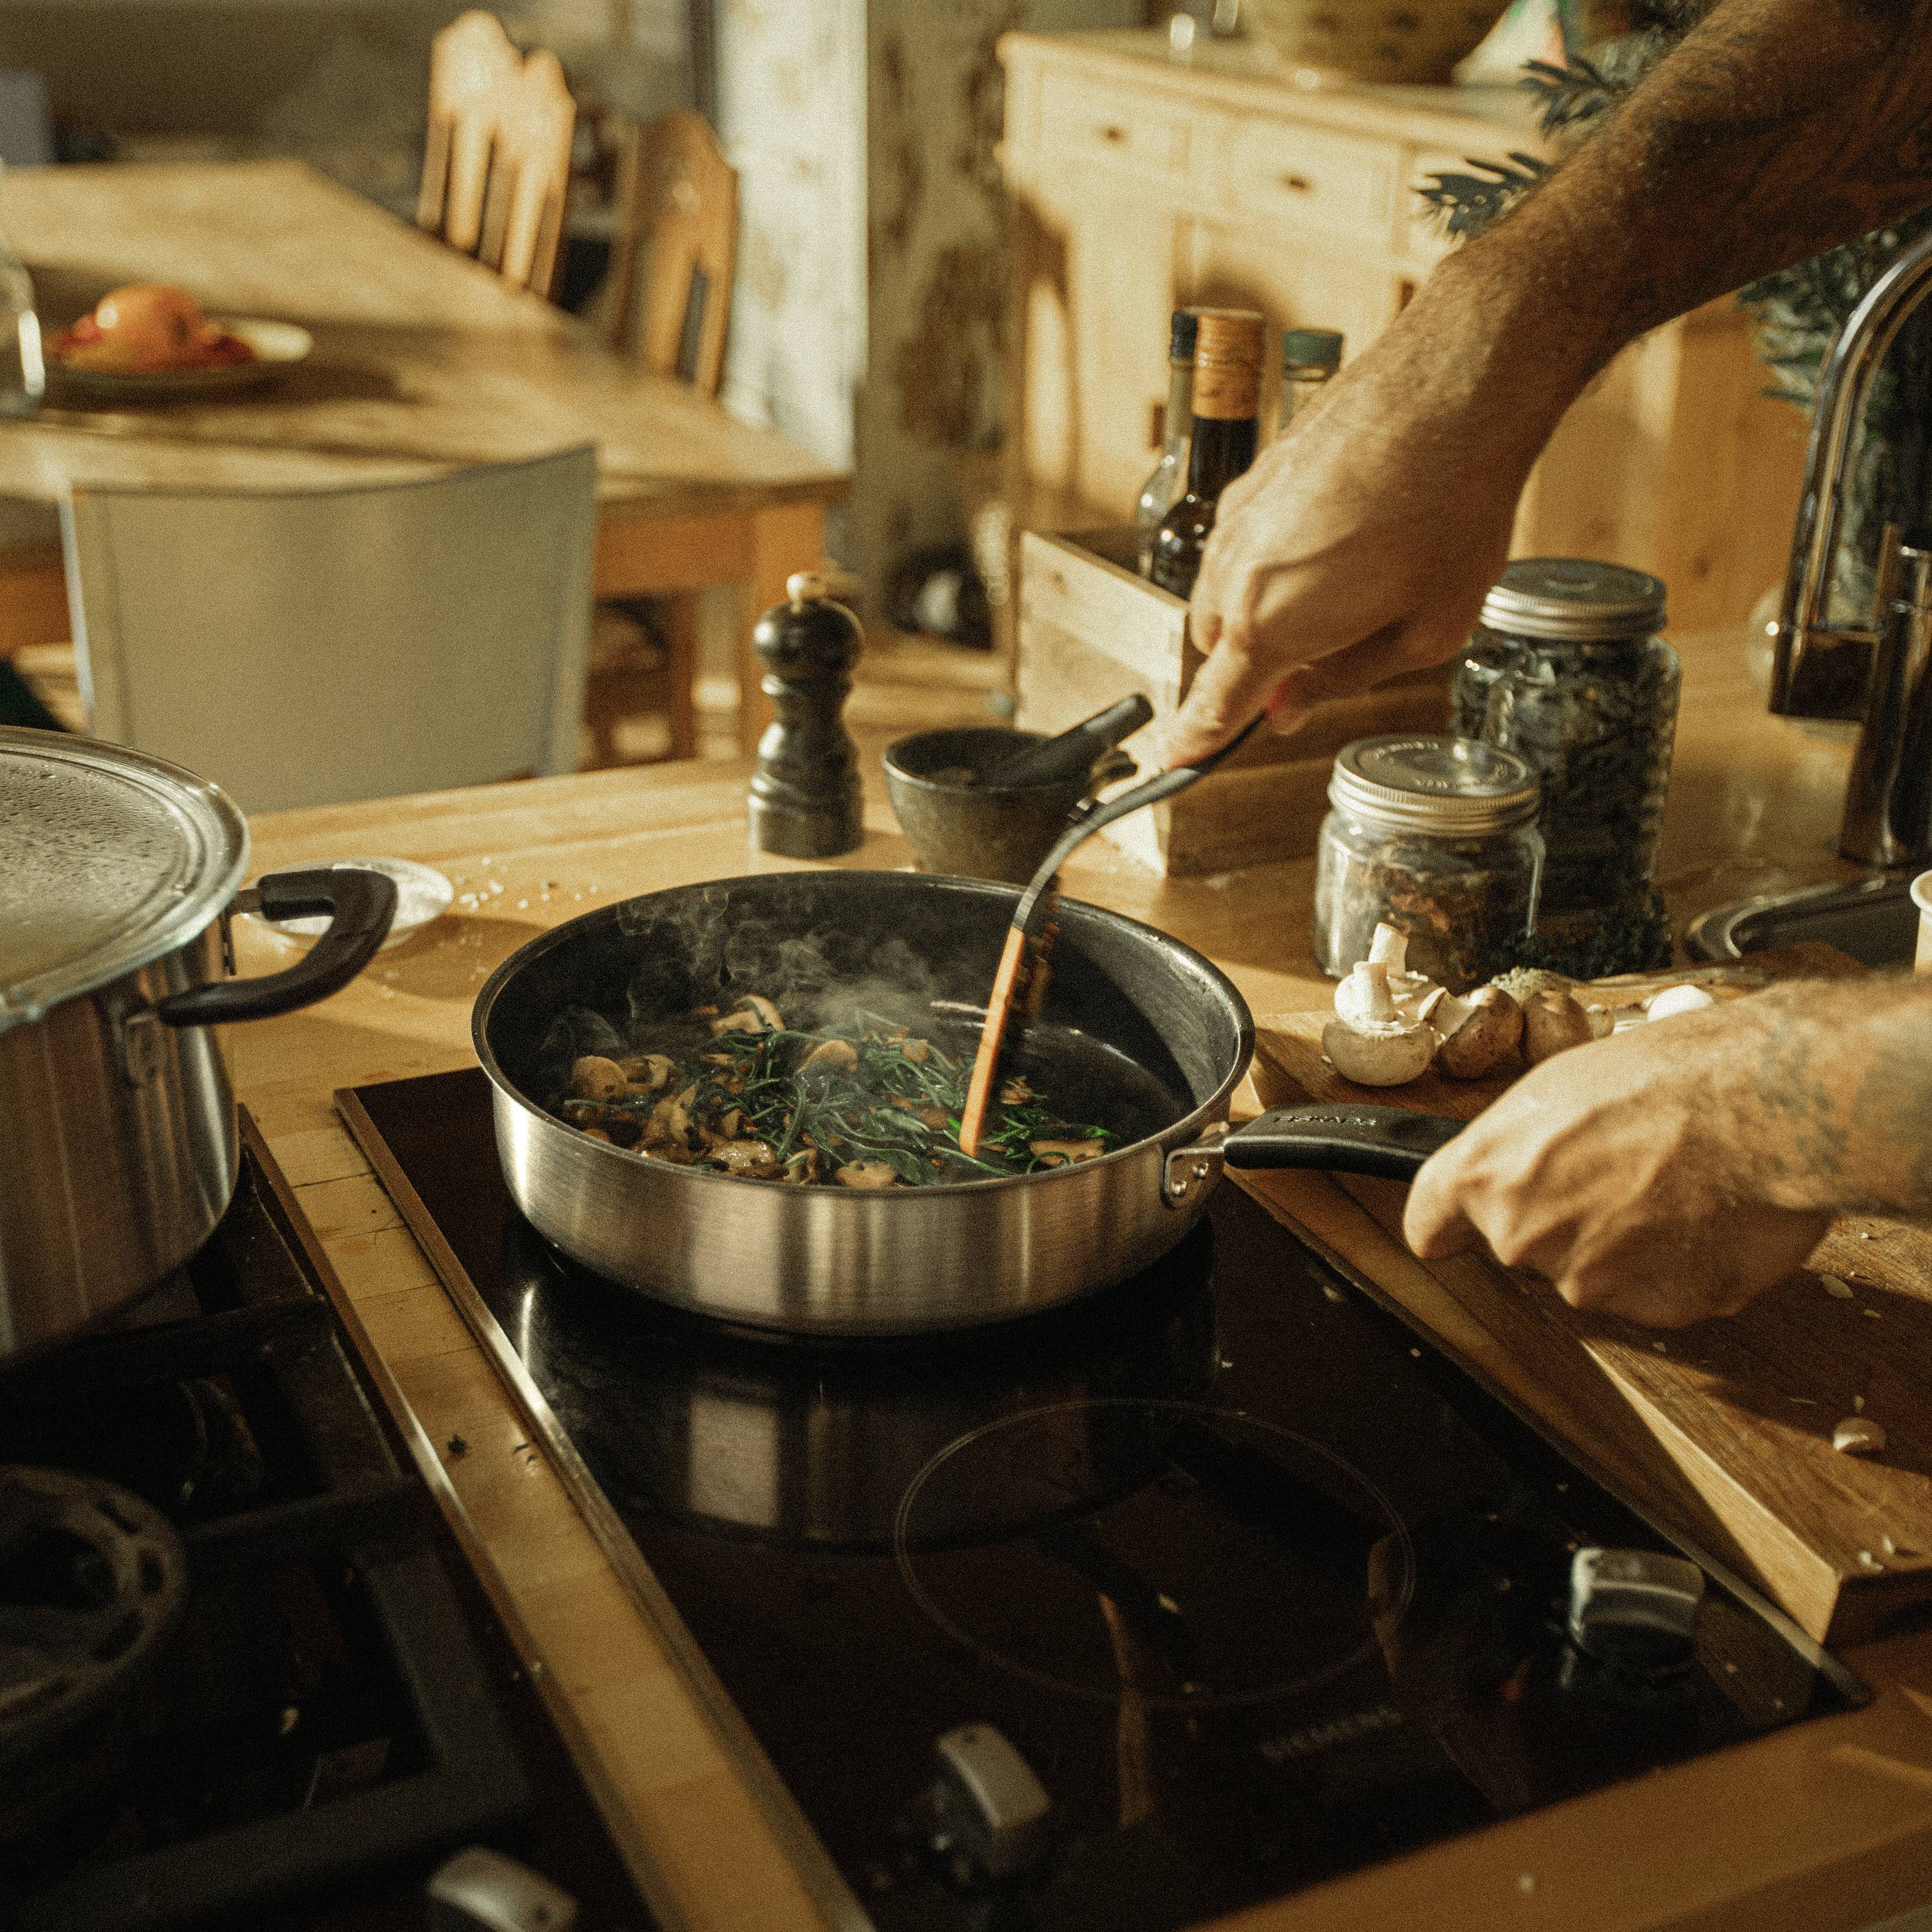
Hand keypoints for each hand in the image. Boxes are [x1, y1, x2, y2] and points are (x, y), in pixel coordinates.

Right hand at [1159, 263, 1578, 768]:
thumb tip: (1291, 707)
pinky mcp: (1255, 478)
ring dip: (1266, 612)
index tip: (1171, 766)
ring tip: (1351, 587)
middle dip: (1257, 670)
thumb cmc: (1454, 509)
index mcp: (1272, 628)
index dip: (1192, 744)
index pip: (1213, 707)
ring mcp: (1238, 519)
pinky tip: (1342, 538)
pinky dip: (1274, 561)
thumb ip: (1344, 679)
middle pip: (1219, 654)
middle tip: (1325, 661)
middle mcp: (1235, 574)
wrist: (1456, 386)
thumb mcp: (1425, 632)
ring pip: (1226, 596)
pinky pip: (1243, 545)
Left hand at [1402, 1007, 1830, 1326]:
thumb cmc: (1667, 1076)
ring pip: (1594, 1272)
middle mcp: (1522, 1237)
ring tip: (1677, 1181)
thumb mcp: (1559, 1085)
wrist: (1763, 1104)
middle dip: (1562, 1218)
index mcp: (1486, 1173)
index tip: (1451, 1231)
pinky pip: (1660, 1291)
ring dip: (1627, 1243)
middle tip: (1619, 1167)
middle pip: (1524, 1246)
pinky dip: (1684, 1264)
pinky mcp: (1658, 1309)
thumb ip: (1520, 1145)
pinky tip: (1709, 1213)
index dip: (1447, 1225)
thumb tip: (1518, 1167)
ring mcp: (1588, 1281)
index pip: (1429, 1223)